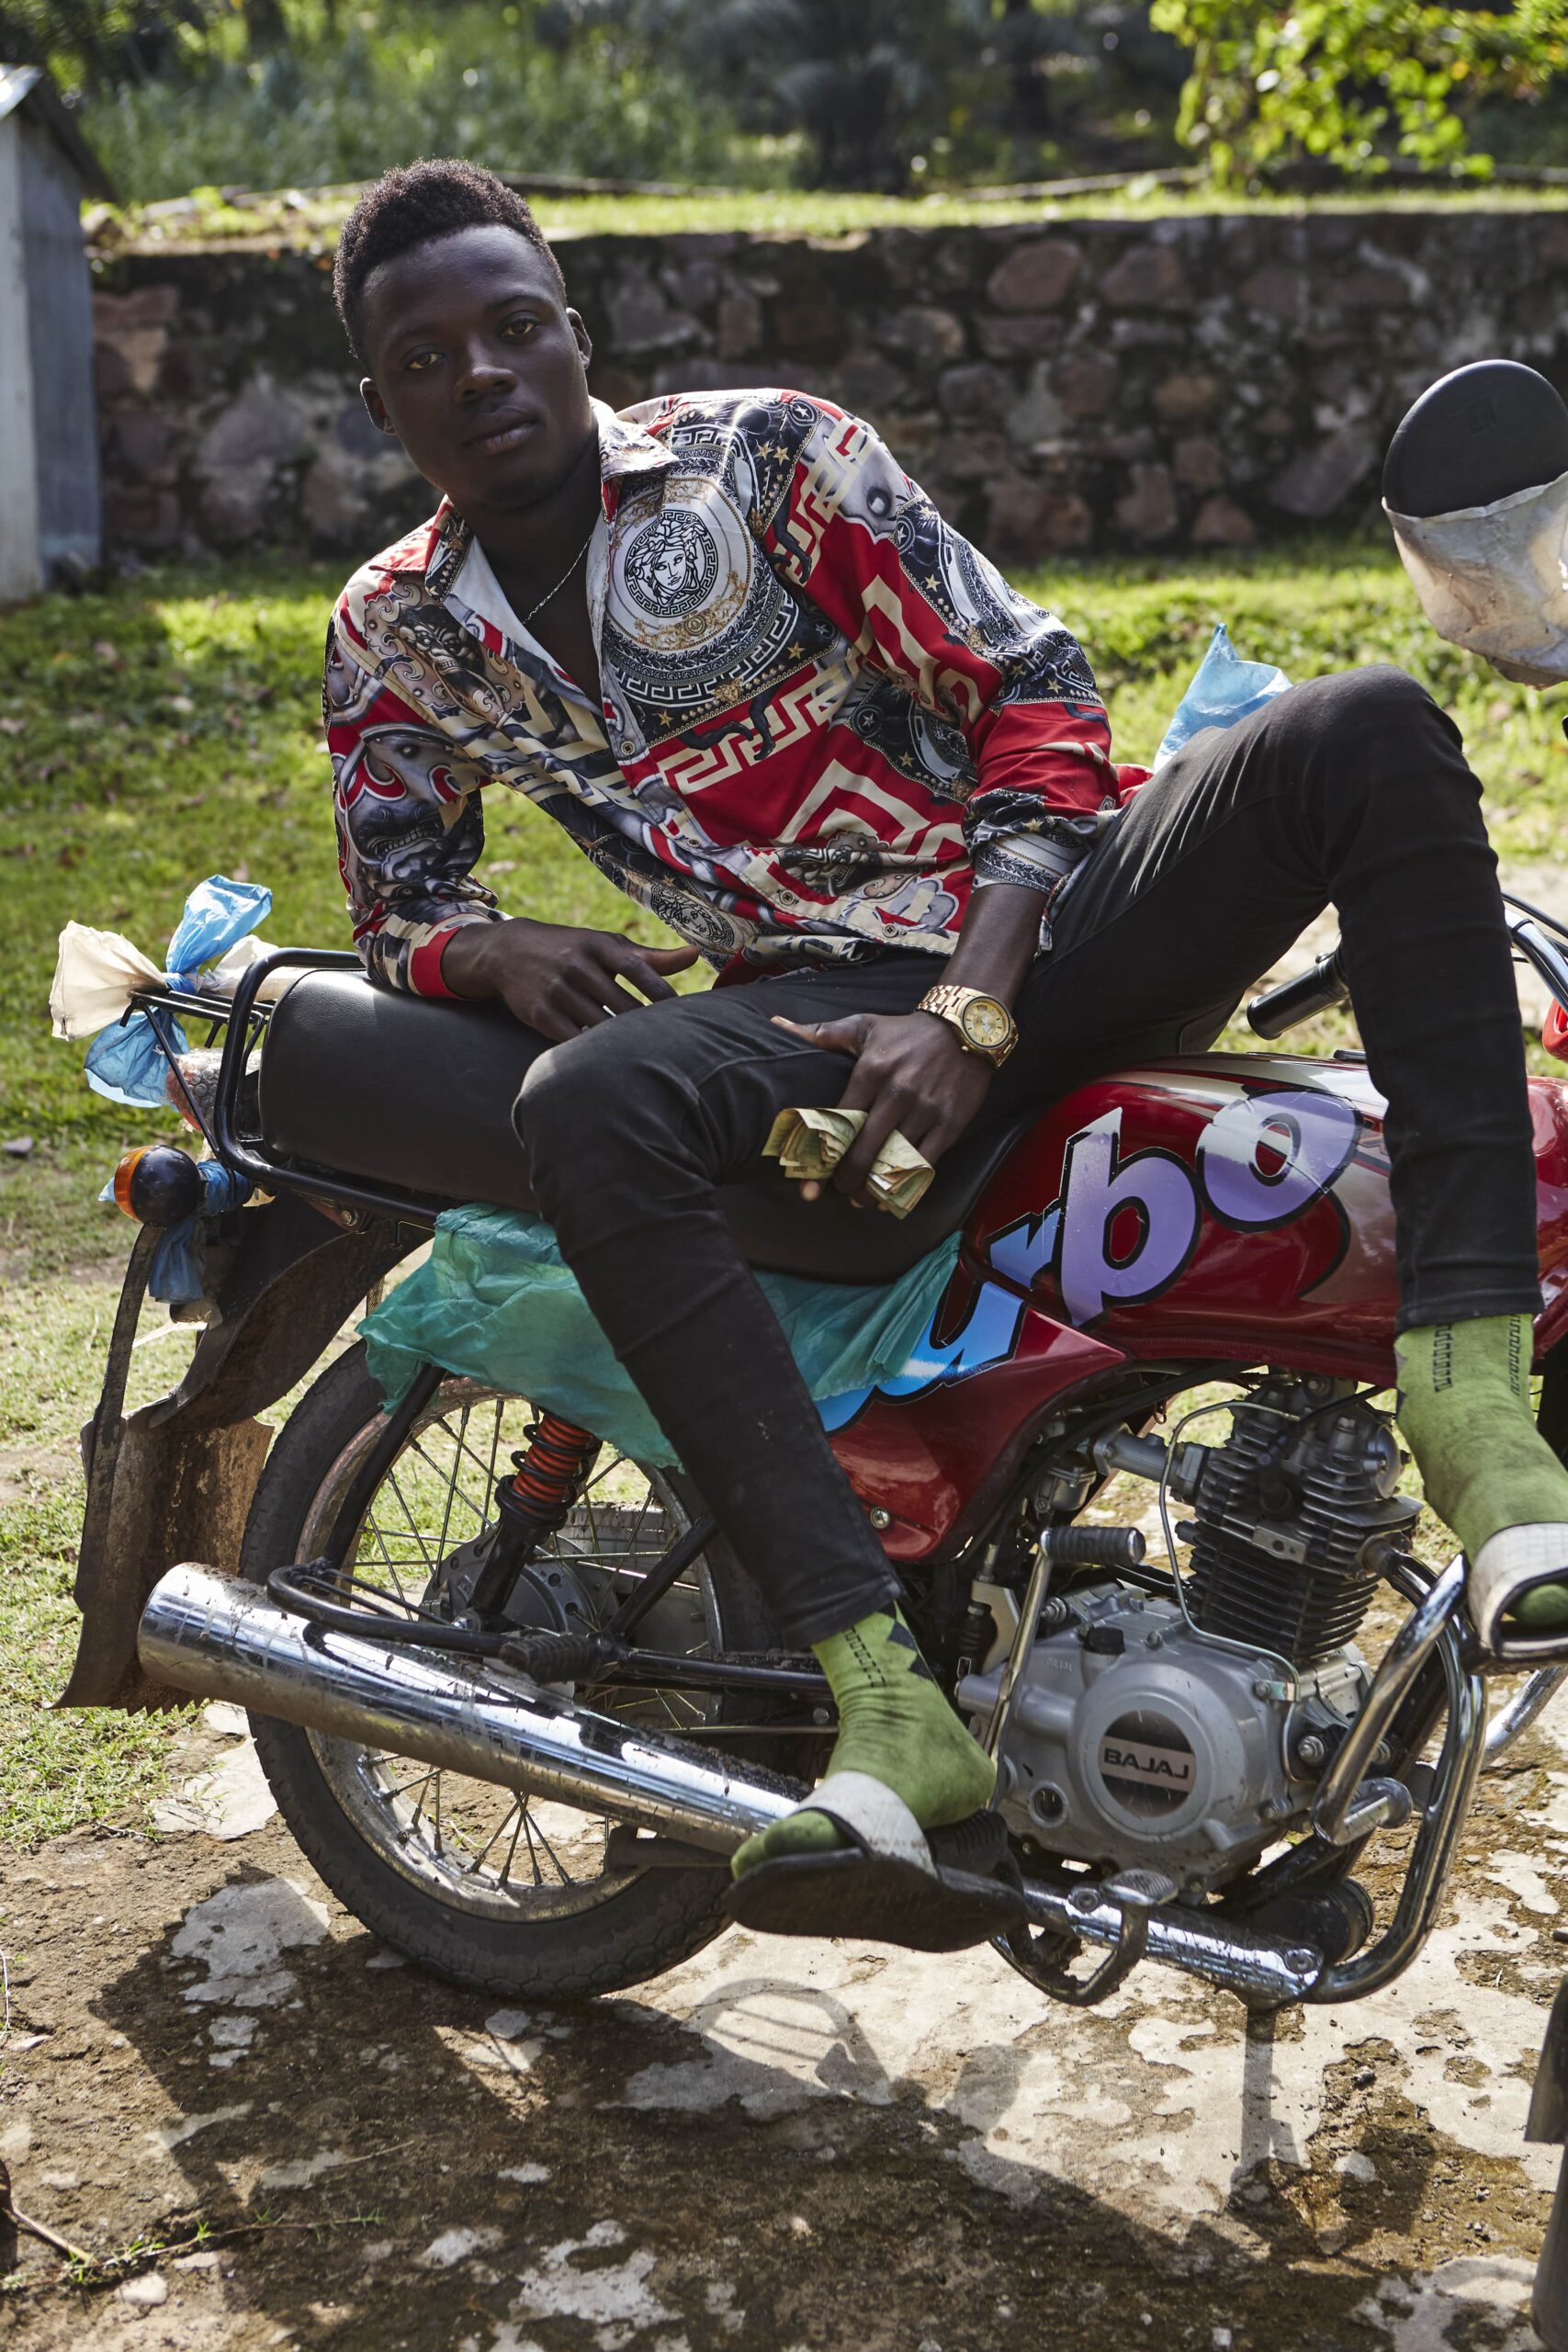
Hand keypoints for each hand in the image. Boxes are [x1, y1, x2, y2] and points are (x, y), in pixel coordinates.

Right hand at [442, 918, 699, 1042]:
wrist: (508, 952)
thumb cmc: (572, 949)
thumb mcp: (605, 946)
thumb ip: (649, 957)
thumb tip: (695, 955)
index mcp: (597, 945)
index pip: (637, 969)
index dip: (662, 993)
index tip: (683, 1013)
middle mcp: (577, 966)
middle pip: (622, 1003)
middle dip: (646, 1025)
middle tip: (672, 1044)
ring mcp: (557, 991)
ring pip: (600, 1025)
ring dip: (624, 1043)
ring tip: (649, 1058)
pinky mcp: (540, 1014)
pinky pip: (573, 1039)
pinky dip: (594, 1051)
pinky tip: (613, 1060)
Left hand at [771, 1010, 994, 1202]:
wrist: (965, 1028)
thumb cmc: (907, 1032)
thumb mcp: (865, 1026)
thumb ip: (823, 1033)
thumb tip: (779, 1026)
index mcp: (871, 1071)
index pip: (840, 1120)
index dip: (824, 1153)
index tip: (812, 1176)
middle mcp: (897, 1092)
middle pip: (864, 1148)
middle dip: (847, 1178)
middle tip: (839, 1188)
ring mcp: (925, 1111)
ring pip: (893, 1162)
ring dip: (873, 1188)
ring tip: (859, 1199)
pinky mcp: (950, 1124)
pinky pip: (924, 1164)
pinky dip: (905, 1188)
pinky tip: (889, 1201)